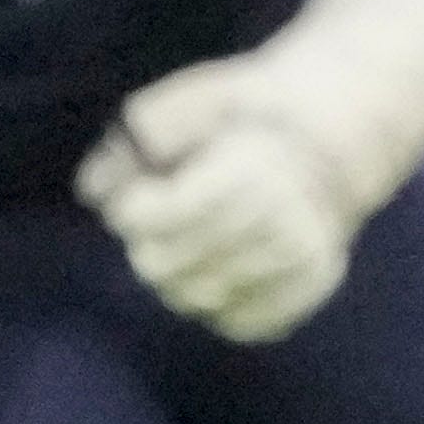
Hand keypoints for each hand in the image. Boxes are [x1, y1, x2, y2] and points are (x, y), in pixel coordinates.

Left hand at [78, 0, 423, 341]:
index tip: (138, 196)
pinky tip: (222, 270)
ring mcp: (297, 259)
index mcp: (245, 168)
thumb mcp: (192, 100)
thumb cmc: (246, 115)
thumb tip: (93, 190)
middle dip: (148, 247)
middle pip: (163, 266)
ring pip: (197, 298)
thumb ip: (138, 140)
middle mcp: (277, 219)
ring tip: (189, 247)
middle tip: (159, 227)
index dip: (131, 210)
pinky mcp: (310, 287)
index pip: (153, 219)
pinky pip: (239, 322)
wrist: (330, 137)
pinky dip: (218, 304)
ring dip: (179, 276)